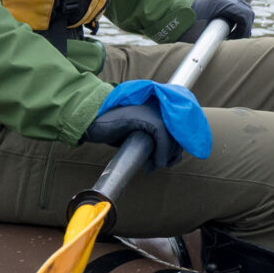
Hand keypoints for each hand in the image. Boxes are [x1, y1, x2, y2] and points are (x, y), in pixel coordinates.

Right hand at [83, 79, 209, 165]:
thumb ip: (155, 141)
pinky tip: (155, 163)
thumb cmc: (116, 130)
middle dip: (172, 153)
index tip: (170, 161)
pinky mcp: (145, 116)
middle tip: (159, 166)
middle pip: (178, 133)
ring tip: (154, 166)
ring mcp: (153, 109)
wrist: (94, 124)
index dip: (177, 146)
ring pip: (172, 136)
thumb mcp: (140, 135)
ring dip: (166, 156)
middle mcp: (159, 105)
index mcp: (159, 107)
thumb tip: (171, 159)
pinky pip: (162, 135)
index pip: (179, 128)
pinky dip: (162, 152)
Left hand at [181, 0, 254, 45]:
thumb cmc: (183, 27)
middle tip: (237, 38)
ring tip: (231, 34)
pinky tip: (226, 27)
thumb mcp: (203, 35)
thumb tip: (233, 44)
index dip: (245, 29)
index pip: (245, 14)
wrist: (167, 14)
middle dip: (245, 25)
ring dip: (240, 20)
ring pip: (240, 6)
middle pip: (245, 9)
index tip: (238, 40)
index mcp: (219, 3)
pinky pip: (231, 6)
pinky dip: (234, 16)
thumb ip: (220, 36)